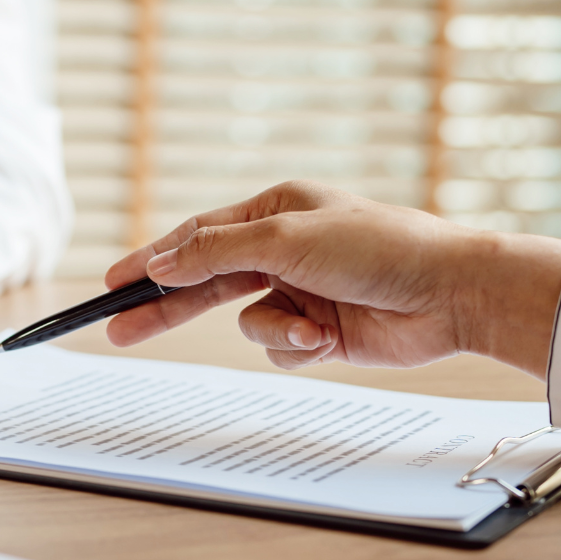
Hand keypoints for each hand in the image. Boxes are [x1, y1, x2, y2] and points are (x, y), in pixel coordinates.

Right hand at [101, 181, 560, 377]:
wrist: (450, 294)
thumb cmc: (378, 248)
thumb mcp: (286, 239)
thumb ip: (216, 252)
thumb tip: (161, 261)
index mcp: (274, 210)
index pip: (196, 236)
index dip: (152, 260)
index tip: (110, 283)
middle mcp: (283, 249)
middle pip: (206, 283)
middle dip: (167, 309)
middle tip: (118, 330)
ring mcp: (300, 292)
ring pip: (247, 325)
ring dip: (275, 331)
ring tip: (313, 328)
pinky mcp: (320, 332)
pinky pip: (279, 349)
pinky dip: (300, 348)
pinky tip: (331, 338)